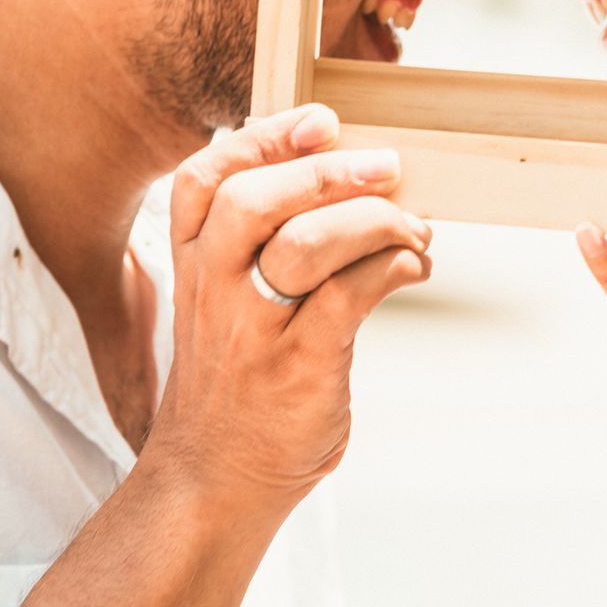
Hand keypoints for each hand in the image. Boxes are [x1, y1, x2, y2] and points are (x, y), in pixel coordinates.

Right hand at [147, 102, 433, 516]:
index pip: (203, 179)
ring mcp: (254, 331)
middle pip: (251, 200)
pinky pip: (350, 298)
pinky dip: (393, 269)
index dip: (263, 138)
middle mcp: (214, 291)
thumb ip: (254, 246)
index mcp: (192, 266)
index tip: (321, 124)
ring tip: (414, 231)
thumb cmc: (233, 383)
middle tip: (387, 167)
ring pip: (304, 244)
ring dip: (374, 221)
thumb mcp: (217, 305)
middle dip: (327, 171)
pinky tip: (412, 270)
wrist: (213, 483)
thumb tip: (340, 176)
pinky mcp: (299, 368)